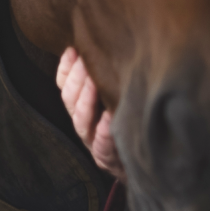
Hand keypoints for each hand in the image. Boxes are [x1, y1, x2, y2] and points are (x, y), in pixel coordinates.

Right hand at [57, 47, 126, 182]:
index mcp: (81, 108)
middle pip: (70, 100)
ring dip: (86, 100)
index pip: (65, 86)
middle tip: (86, 60)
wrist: (144, 161)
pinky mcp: (108, 159)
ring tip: (94, 82)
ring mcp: (93, 143)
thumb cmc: (129, 123)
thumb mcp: (115, 98)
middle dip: (76, 79)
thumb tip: (102, 49)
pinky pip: (103, 145)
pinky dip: (105, 131)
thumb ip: (106, 77)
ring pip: (81, 121)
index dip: (66, 69)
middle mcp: (84, 125)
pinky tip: (110, 117)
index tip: (73, 49)